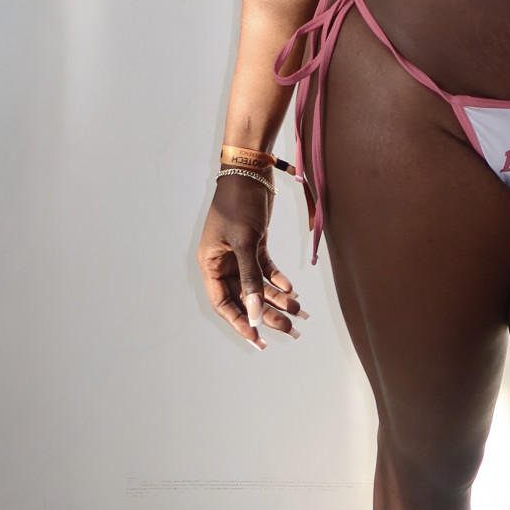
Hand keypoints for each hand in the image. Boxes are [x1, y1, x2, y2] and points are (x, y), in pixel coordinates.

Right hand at [197, 175, 307, 349]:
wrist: (250, 169)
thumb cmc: (239, 203)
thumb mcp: (244, 242)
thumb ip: (249, 279)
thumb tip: (255, 314)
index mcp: (210, 264)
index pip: (223, 303)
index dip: (240, 322)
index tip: (258, 339)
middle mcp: (222, 262)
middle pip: (244, 297)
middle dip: (267, 313)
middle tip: (289, 330)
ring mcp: (238, 253)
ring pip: (258, 284)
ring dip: (277, 298)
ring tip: (299, 312)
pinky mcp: (253, 243)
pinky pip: (265, 268)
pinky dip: (278, 279)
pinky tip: (292, 288)